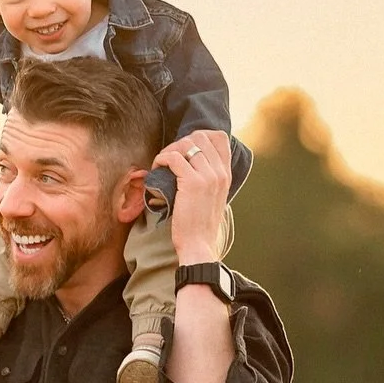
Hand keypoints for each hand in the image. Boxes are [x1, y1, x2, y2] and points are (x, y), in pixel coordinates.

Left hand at [160, 130, 232, 263]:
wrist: (199, 246)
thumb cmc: (200, 226)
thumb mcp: (212, 198)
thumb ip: (209, 180)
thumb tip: (192, 164)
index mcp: (226, 174)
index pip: (219, 137)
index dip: (199, 136)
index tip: (184, 149)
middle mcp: (220, 172)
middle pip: (200, 136)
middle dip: (181, 142)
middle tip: (169, 158)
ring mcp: (207, 176)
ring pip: (186, 144)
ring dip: (169, 150)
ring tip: (161, 164)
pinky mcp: (191, 183)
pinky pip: (173, 157)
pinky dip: (161, 159)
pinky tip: (157, 169)